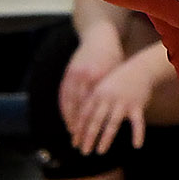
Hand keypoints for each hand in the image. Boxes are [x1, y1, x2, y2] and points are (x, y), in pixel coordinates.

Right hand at [58, 20, 124, 135]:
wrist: (99, 37)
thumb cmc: (113, 58)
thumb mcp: (115, 74)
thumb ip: (110, 92)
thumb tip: (113, 114)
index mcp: (97, 77)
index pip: (92, 105)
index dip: (90, 123)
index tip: (90, 137)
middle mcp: (83, 77)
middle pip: (78, 107)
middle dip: (77, 127)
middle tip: (78, 142)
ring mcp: (73, 75)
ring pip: (68, 102)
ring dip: (69, 120)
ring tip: (72, 134)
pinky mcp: (67, 73)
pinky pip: (63, 94)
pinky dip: (64, 108)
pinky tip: (66, 119)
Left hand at [68, 46, 165, 154]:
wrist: (140, 68)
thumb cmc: (117, 82)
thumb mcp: (101, 89)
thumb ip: (91, 105)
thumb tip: (79, 125)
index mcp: (97, 94)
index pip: (85, 115)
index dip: (79, 129)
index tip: (75, 143)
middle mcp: (109, 98)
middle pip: (96, 121)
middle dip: (88, 137)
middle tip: (83, 151)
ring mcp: (123, 101)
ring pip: (113, 123)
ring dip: (106, 139)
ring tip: (100, 151)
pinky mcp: (138, 105)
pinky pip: (138, 122)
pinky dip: (138, 134)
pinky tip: (137, 146)